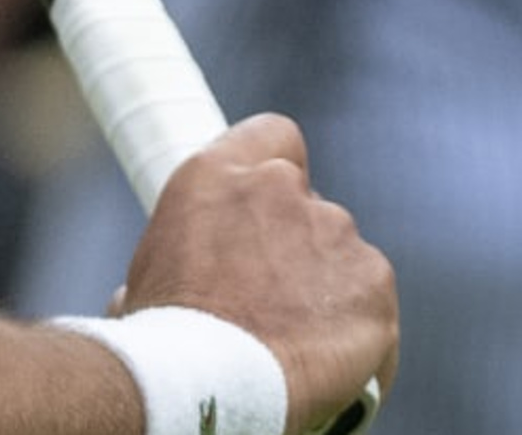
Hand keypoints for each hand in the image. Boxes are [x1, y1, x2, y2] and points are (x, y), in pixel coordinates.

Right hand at [119, 113, 395, 432]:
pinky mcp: (374, 282)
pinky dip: (358, 328)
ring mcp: (333, 231)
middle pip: (309, 206)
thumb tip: (190, 285)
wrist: (207, 383)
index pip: (273, 136)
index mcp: (214, 175)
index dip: (278, 166)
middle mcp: (278, 188)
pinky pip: (372, 302)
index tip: (271, 205)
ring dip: (327, 288)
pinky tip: (331, 359)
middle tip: (274, 299)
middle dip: (298, 247)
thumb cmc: (164, 340)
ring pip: (342, 256)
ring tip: (299, 340)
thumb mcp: (148, 276)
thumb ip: (187, 253)